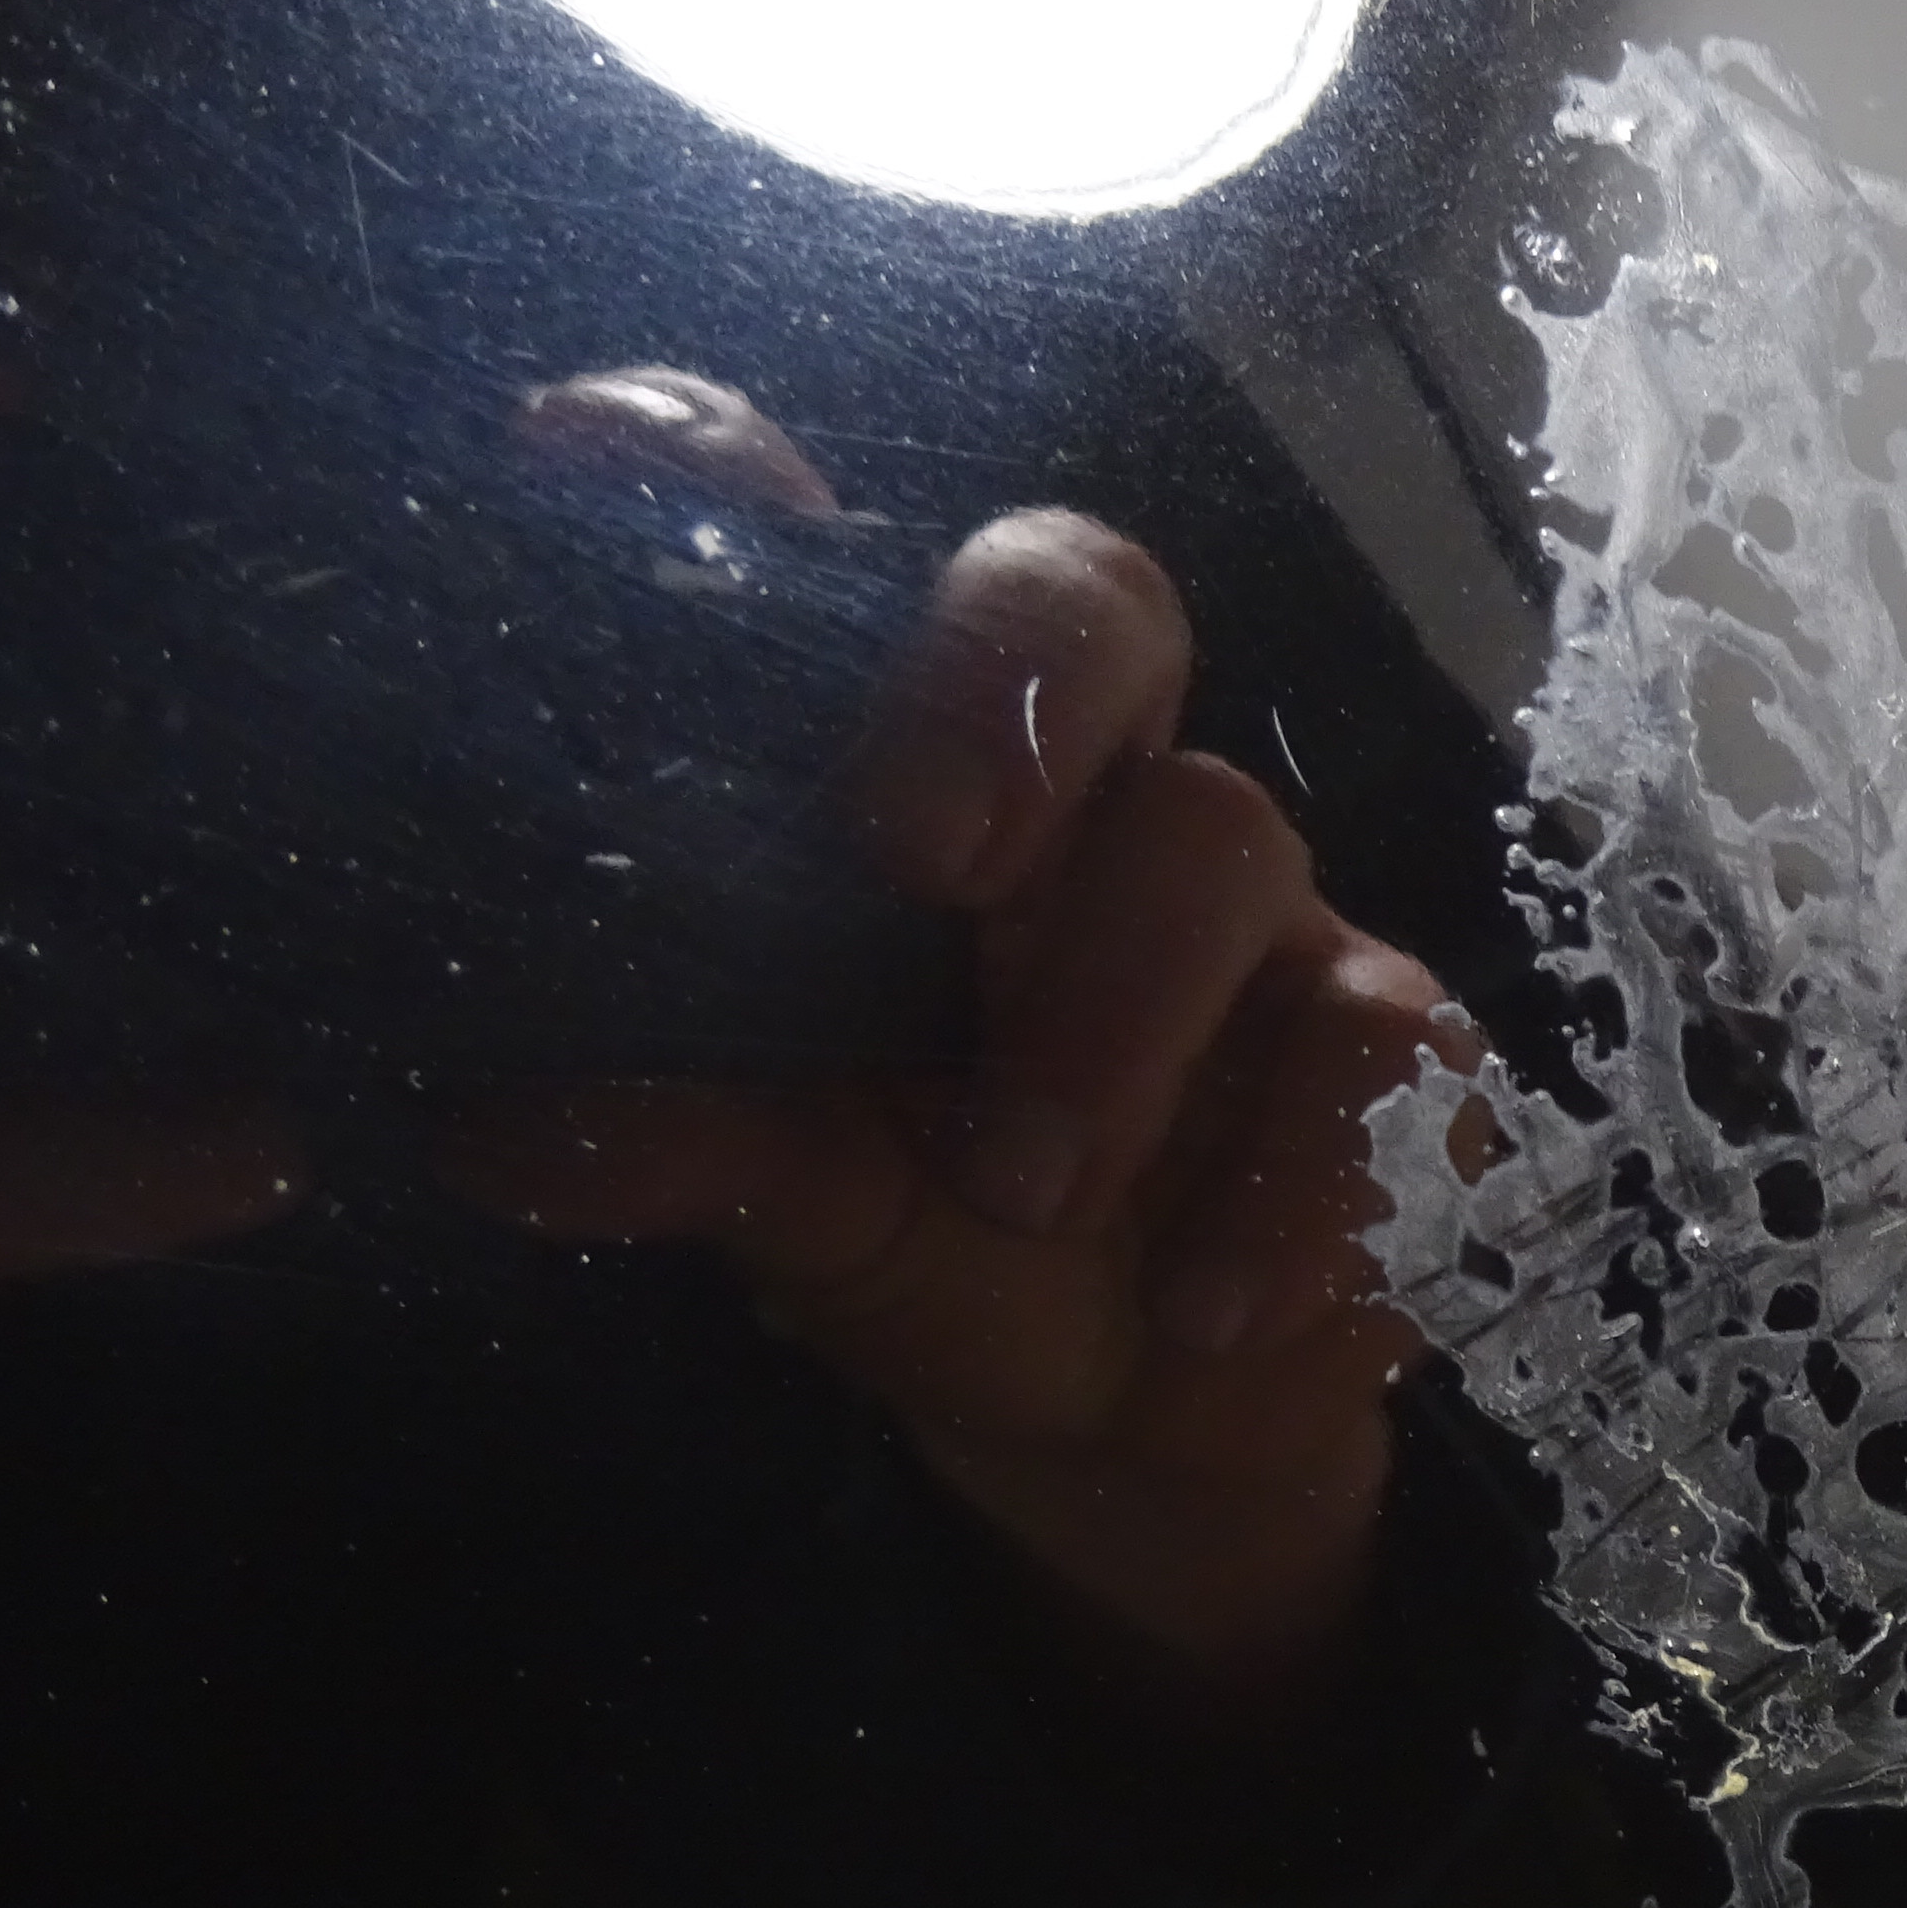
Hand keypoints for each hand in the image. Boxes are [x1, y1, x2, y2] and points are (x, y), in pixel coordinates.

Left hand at [445, 374, 1469, 1713]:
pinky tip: (1199, 1307)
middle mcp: (1090, 801)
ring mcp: (1261, 912)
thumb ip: (696, 1143)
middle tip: (927, 853)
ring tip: (1017, 1195)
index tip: (601, 470)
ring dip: (1113, 1021)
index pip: (837, 571)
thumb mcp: (805, 1205)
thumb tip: (505, 1133)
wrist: (1148, 1437)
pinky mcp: (1401, 1052)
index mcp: (925, 790)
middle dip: (1007, 689)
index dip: (730, 475)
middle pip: (1091, 602)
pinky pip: (1383, 1056)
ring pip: (1223, 836)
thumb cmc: (950, 1250)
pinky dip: (1290, 1189)